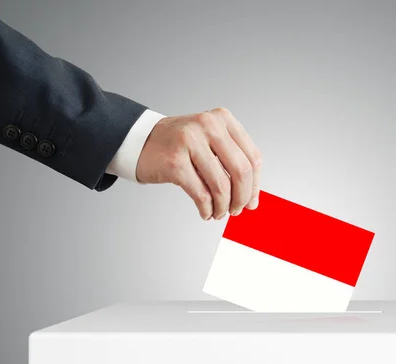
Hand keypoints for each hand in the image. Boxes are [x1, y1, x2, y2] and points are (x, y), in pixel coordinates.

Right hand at [136, 108, 261, 220]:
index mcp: (223, 119)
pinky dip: (206, 208)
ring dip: (222, 206)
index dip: (255, 185)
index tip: (251, 201)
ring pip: (221, 185)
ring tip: (218, 212)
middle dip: (241, 198)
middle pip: (241, 171)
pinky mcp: (175, 161)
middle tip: (236, 210)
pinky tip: (205, 212)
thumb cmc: (179, 145)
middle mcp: (208, 125)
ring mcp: (190, 141)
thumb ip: (232, 164)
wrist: (141, 141)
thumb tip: (252, 199)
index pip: (252, 157)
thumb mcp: (210, 144)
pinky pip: (201, 193)